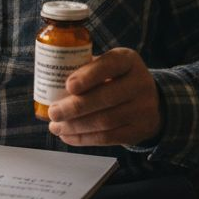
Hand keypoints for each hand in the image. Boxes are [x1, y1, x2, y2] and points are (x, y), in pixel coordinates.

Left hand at [47, 47, 161, 146]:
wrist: (149, 102)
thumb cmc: (114, 79)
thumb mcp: (106, 66)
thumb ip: (84, 69)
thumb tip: (49, 82)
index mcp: (128, 60)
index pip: (110, 65)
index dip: (88, 76)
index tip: (68, 85)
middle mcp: (140, 82)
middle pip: (105, 97)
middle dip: (74, 107)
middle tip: (53, 112)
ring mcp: (143, 109)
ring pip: (105, 121)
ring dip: (75, 126)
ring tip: (55, 127)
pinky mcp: (139, 131)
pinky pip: (108, 138)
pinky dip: (84, 138)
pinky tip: (67, 136)